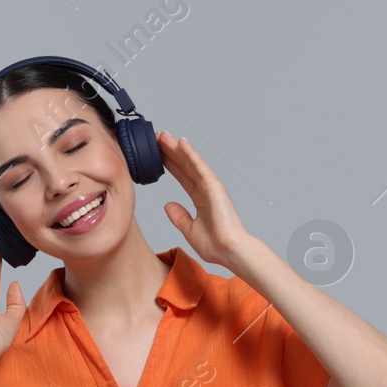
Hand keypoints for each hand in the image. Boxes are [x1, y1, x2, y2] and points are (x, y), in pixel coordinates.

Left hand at [158, 130, 253, 270]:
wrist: (230, 251)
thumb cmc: (216, 245)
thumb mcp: (189, 230)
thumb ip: (179, 217)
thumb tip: (167, 205)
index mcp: (201, 199)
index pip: (182, 176)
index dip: (169, 164)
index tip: (156, 154)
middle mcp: (206, 189)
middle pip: (184, 165)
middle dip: (170, 151)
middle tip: (157, 137)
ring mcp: (210, 186)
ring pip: (190, 162)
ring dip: (177, 148)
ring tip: (163, 136)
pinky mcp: (214, 187)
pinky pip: (200, 167)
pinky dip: (190, 154)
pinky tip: (181, 143)